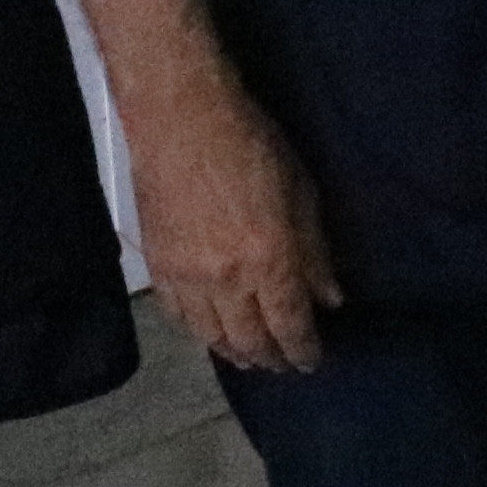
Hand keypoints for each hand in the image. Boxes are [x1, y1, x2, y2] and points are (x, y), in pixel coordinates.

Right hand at [128, 76, 347, 373]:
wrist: (180, 122)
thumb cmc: (252, 145)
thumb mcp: (302, 192)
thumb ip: (315, 252)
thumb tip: (330, 298)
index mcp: (268, 259)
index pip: (290, 324)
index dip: (303, 350)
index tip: (313, 361)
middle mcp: (226, 279)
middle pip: (249, 340)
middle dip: (271, 358)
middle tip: (284, 365)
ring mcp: (186, 277)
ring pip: (210, 337)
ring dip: (234, 353)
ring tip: (251, 358)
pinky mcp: (156, 267)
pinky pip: (177, 317)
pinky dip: (198, 333)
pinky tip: (210, 334)